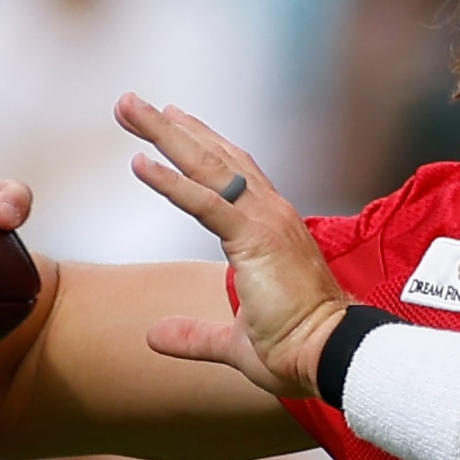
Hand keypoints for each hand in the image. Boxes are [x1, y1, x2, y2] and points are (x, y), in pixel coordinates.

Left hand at [117, 93, 347, 398]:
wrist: (329, 357)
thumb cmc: (296, 351)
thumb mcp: (234, 342)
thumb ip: (194, 335)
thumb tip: (153, 335)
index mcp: (272, 230)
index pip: (234, 173)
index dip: (201, 144)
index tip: (172, 120)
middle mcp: (271, 215)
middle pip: (215, 157)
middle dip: (170, 129)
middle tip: (131, 103)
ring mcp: (266, 222)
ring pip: (207, 167)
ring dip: (164, 135)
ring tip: (129, 107)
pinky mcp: (256, 239)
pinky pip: (205, 202)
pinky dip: (171, 181)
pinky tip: (139, 162)